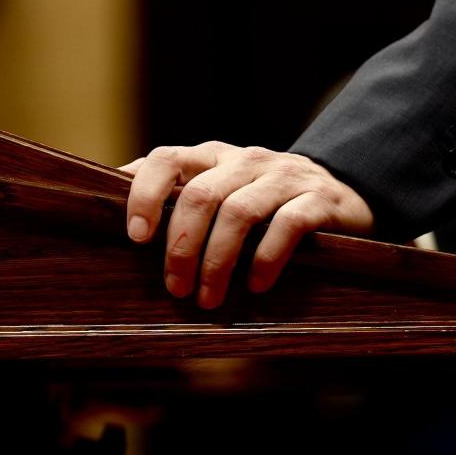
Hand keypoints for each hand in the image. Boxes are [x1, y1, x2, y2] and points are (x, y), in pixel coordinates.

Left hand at [122, 142, 373, 308]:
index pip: (167, 159)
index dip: (145, 194)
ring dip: (218, 262)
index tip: (136, 237)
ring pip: (239, 212)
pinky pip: (287, 226)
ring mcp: (284, 176)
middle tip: (176, 289)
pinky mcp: (318, 200)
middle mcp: (246, 160)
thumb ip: (179, 196)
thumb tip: (113, 214)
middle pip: (201, 196)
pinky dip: (266, 259)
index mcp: (214, 156)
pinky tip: (255, 286)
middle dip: (182, 248)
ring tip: (209, 299)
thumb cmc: (266, 202)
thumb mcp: (222, 190)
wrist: (342, 195)